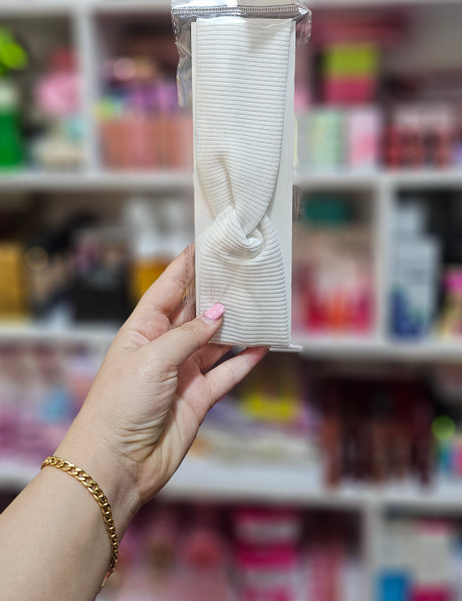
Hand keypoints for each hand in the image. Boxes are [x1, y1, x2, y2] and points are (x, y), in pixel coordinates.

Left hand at [57, 245, 267, 519]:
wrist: (117, 465)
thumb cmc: (120, 406)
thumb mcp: (152, 358)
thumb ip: (189, 334)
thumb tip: (219, 314)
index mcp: (143, 329)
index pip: (169, 287)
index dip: (187, 265)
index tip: (208, 242)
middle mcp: (164, 347)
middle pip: (196, 311)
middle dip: (219, 292)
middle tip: (245, 271)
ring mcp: (183, 373)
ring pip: (216, 341)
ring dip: (236, 325)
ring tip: (261, 304)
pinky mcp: (199, 399)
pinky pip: (227, 374)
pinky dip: (244, 360)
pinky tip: (263, 345)